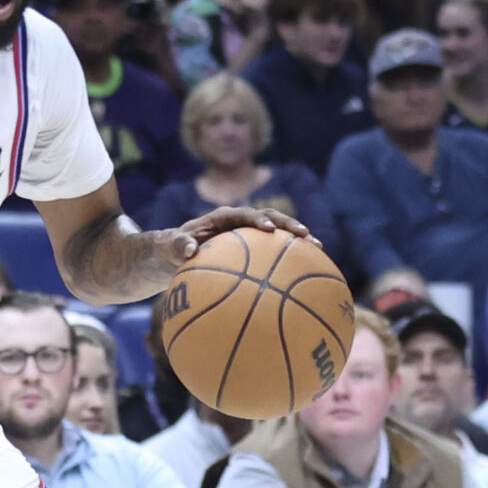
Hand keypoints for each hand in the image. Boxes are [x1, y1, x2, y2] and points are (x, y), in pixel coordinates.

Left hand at [152, 206, 312, 273]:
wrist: (176, 253)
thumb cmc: (171, 248)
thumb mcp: (169, 246)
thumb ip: (178, 244)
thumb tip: (188, 250)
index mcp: (222, 218)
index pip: (244, 214)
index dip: (257, 219)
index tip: (267, 229)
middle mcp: (240, 222)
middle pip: (269, 218)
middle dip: (287, 225)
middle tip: (305, 235)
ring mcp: (249, 235)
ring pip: (278, 234)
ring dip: (297, 239)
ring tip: (318, 249)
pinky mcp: (254, 249)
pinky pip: (274, 253)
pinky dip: (289, 259)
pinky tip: (307, 274)